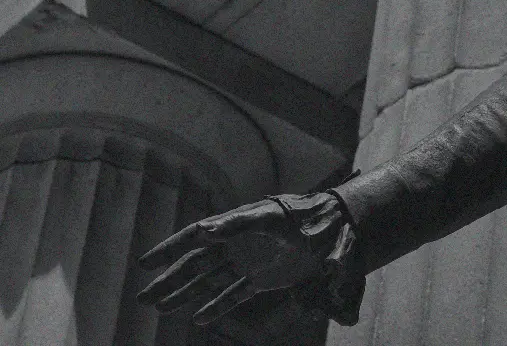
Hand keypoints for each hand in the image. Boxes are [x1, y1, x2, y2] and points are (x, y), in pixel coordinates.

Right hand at [136, 193, 341, 325]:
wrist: (334, 226)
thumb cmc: (302, 216)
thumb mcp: (270, 218)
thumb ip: (238, 224)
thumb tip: (203, 231)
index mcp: (235, 224)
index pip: (195, 238)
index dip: (169, 249)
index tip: (144, 263)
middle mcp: (237, 244)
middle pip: (196, 265)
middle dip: (169, 280)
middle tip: (142, 297)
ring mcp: (249, 262)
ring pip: (210, 281)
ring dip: (186, 295)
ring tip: (160, 308)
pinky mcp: (264, 278)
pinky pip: (235, 295)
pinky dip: (217, 307)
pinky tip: (199, 319)